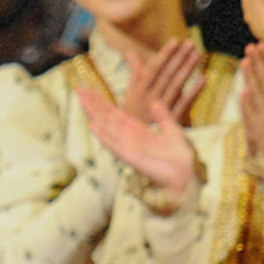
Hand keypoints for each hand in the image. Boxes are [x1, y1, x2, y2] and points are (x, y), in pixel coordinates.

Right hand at [76, 76, 197, 207]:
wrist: (184, 174)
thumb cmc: (179, 156)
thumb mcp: (171, 130)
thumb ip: (162, 116)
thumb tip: (154, 102)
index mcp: (136, 131)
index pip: (114, 113)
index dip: (102, 102)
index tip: (90, 90)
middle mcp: (128, 138)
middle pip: (106, 117)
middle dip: (93, 104)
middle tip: (79, 90)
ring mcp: (127, 147)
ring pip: (106, 127)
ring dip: (94, 114)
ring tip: (82, 101)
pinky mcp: (130, 156)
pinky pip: (114, 144)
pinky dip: (103, 135)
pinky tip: (93, 125)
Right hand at [123, 36, 205, 126]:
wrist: (132, 144)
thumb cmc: (132, 114)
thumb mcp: (130, 94)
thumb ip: (135, 71)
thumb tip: (130, 51)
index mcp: (137, 92)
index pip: (152, 69)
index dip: (165, 55)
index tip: (175, 40)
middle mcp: (148, 100)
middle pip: (166, 75)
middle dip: (178, 58)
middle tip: (191, 42)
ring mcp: (160, 111)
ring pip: (176, 86)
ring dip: (187, 69)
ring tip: (198, 53)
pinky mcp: (171, 121)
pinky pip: (184, 104)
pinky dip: (194, 91)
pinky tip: (204, 78)